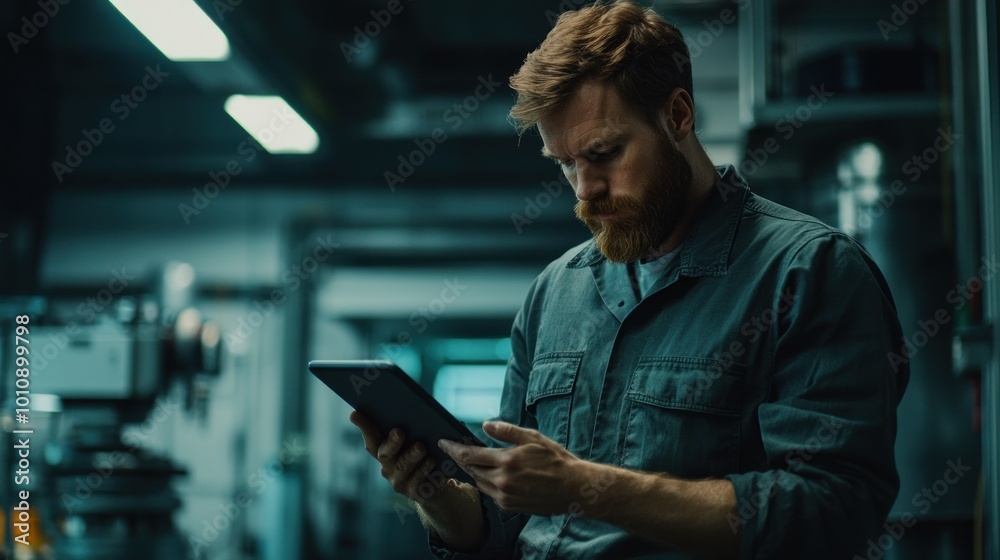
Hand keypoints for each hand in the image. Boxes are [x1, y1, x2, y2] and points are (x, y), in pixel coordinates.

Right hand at [349, 411, 443, 504]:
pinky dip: (424, 468)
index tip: (354, 414)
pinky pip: (417, 479)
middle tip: (399, 431)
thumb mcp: (417, 438)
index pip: (371, 438)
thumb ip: (410, 427)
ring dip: (411, 455)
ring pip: (403, 466)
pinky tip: (432, 460)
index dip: (363, 427)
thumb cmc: (425, 453)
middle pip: (385, 453)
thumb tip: (410, 409)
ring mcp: (398, 480)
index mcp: (384, 449)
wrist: (437, 483)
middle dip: (392, 442)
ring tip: (421, 446)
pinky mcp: (412, 491)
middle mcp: (387, 465)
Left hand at [438, 421, 588, 514]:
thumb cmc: (555, 459)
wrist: (572, 488)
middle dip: (462, 459)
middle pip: (471, 469)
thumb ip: (507, 431)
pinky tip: (491, 474)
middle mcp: (502, 481)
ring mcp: (505, 496)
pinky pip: (489, 493)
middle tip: (456, 449)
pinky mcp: (509, 506)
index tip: (442, 443)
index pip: (469, 455)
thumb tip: (486, 425)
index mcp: (507, 461)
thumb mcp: (533, 437)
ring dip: (474, 471)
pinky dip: (486, 482)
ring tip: (474, 460)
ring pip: (479, 482)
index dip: (453, 448)